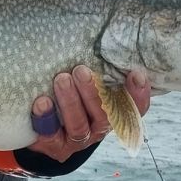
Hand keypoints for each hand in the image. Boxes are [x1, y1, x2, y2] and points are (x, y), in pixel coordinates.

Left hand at [27, 67, 149, 162]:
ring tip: (61, 80)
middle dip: (93, 93)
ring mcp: (78, 140)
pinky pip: (52, 135)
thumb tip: (99, 33)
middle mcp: (99, 128)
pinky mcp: (55, 147)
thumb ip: (97, 68)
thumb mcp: (85, 82)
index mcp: (113, 113)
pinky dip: (46, 118)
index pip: (134, 109)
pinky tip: (41, 102)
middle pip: (105, 116)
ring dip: (70, 102)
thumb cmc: (70, 95)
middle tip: (81, 71)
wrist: (43, 130)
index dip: (139, 95)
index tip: (136, 74)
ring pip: (79, 125)